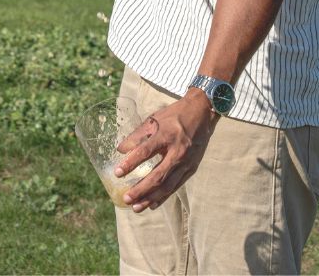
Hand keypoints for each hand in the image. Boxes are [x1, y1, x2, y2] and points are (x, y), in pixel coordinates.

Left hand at [114, 90, 217, 211]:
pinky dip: (163, 197)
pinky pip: (176, 186)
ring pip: (167, 185)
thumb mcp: (154, 119)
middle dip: (141, 190)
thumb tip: (120, 150)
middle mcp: (178, 151)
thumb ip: (137, 135)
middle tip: (126, 198)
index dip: (131, 163)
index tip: (117, 173)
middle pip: (158, 175)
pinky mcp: (192, 169)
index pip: (146, 152)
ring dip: (151, 198)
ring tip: (136, 207)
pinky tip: (152, 204)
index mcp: (166, 135)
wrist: (201, 113)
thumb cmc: (175, 115)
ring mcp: (186, 162)